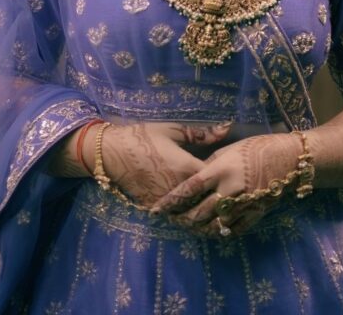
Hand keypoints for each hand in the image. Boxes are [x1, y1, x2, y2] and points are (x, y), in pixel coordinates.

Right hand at [96, 121, 232, 209]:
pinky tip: (192, 207)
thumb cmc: (143, 136)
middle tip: (225, 189)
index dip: (225, 175)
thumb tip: (228, 128)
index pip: (216, 177)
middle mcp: (179, 189)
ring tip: (211, 201)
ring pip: (193, 211)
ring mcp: (167, 202)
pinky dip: (186, 213)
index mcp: (186, 167)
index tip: (231, 171)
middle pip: (207, 198)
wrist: (111, 153)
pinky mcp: (156, 209)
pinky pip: (177, 215)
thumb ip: (201, 133)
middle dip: (217, 195)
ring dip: (203, 207)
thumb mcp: (173, 130)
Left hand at [149, 131, 305, 237]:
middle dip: (181, 219)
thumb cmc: (257, 147)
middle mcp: (230, 190)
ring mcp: (243, 205)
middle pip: (199, 213)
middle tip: (170, 220)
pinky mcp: (255, 214)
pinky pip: (233, 230)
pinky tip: (212, 229)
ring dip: (199, 228)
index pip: (189, 188)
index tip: (157, 209)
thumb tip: (194, 175)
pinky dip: (220, 231)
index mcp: (221, 170)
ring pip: (214, 225)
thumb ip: (210, 164)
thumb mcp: (230, 149)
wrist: (290, 159)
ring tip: (188, 226)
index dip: (172, 201)